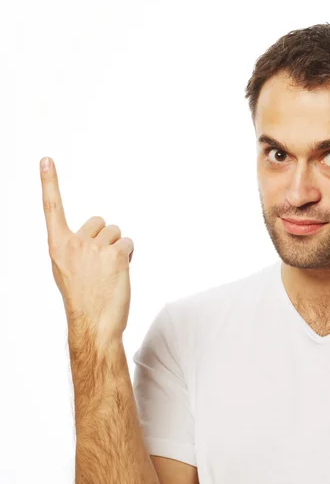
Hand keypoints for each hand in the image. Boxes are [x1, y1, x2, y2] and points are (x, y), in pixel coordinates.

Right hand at [40, 157, 134, 343]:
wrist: (93, 323)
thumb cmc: (82, 299)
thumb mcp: (66, 270)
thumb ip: (73, 249)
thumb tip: (94, 236)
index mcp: (57, 246)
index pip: (52, 208)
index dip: (49, 183)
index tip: (46, 160)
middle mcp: (73, 243)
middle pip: (99, 222)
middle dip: (105, 238)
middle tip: (101, 264)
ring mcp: (94, 247)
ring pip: (116, 233)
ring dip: (118, 248)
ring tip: (110, 272)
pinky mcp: (115, 254)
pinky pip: (128, 243)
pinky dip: (129, 255)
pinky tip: (120, 272)